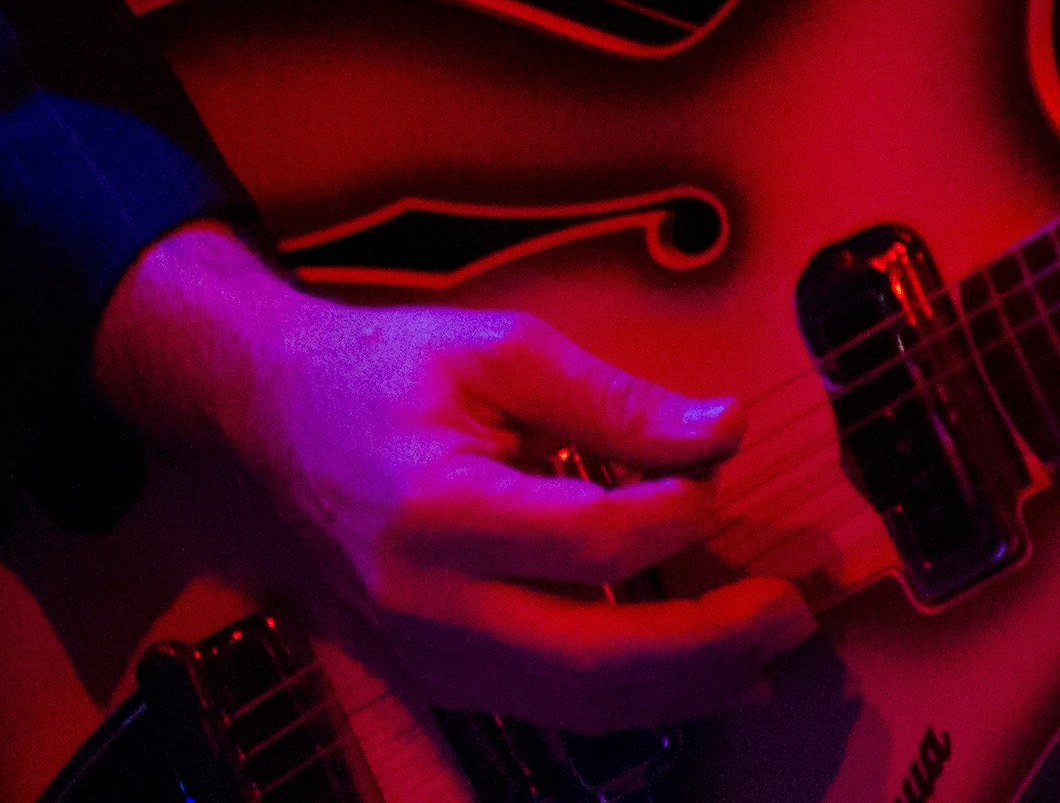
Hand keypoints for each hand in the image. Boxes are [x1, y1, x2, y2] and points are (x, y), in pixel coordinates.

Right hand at [90, 223, 812, 732]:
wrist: (268, 424)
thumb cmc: (383, 374)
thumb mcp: (495, 350)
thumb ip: (612, 399)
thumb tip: (722, 432)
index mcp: (436, 509)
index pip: (591, 540)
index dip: (676, 512)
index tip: (717, 469)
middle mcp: (427, 603)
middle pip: (596, 657)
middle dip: (711, 642)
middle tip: (790, 610)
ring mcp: (427, 656)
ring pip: (580, 705)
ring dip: (689, 688)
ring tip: (768, 652)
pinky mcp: (436, 677)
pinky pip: (551, 709)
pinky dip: (636, 699)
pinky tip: (702, 677)